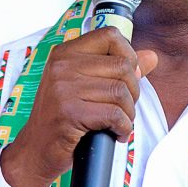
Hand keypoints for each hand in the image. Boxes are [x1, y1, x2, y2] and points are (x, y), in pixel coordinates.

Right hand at [0, 27, 157, 186]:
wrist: (35, 151)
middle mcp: (62, 66)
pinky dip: (123, 128)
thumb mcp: (87, 87)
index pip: (110, 35)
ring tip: (118, 123)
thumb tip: (152, 56)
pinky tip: (115, 134)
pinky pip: (115, 115)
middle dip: (133, 92)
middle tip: (122, 109)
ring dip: (128, 113)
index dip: (129, 55)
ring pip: (121, 92)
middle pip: (123, 66)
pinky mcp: (69, 113)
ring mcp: (64, 89)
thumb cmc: (63, 118)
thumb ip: (119, 69)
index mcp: (65, 53)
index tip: (127, 77)